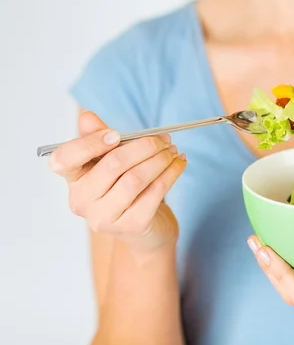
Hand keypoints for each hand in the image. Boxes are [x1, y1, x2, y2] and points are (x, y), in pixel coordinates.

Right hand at [49, 111, 186, 252]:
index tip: (116, 134)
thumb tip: (87, 117)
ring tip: (172, 150)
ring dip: (160, 159)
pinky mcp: (132, 226)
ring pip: (135, 178)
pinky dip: (171, 173)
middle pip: (113, 164)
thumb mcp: (111, 160)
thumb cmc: (125, 186)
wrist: (146, 228)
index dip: (89, 144)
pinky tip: (179, 163)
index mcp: (73, 180)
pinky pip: (155, 192)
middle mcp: (82, 201)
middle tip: (163, 138)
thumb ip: (98, 137)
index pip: (64, 160)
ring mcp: (105, 217)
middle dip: (144, 146)